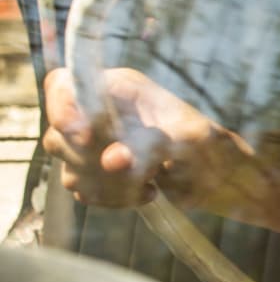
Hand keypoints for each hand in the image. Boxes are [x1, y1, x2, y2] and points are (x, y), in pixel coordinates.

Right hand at [42, 67, 221, 208]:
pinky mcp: (96, 172)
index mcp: (120, 88)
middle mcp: (100, 111)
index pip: (63, 84)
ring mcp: (94, 143)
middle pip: (60, 136)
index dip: (61, 108)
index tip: (86, 137)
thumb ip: (153, 144)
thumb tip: (111, 159)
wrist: (219, 177)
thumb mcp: (191, 138)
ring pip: (70, 168)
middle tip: (141, 166)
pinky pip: (82, 189)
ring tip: (150, 181)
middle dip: (96, 160)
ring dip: (108, 184)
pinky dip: (112, 197)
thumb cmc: (210, 145)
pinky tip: (146, 192)